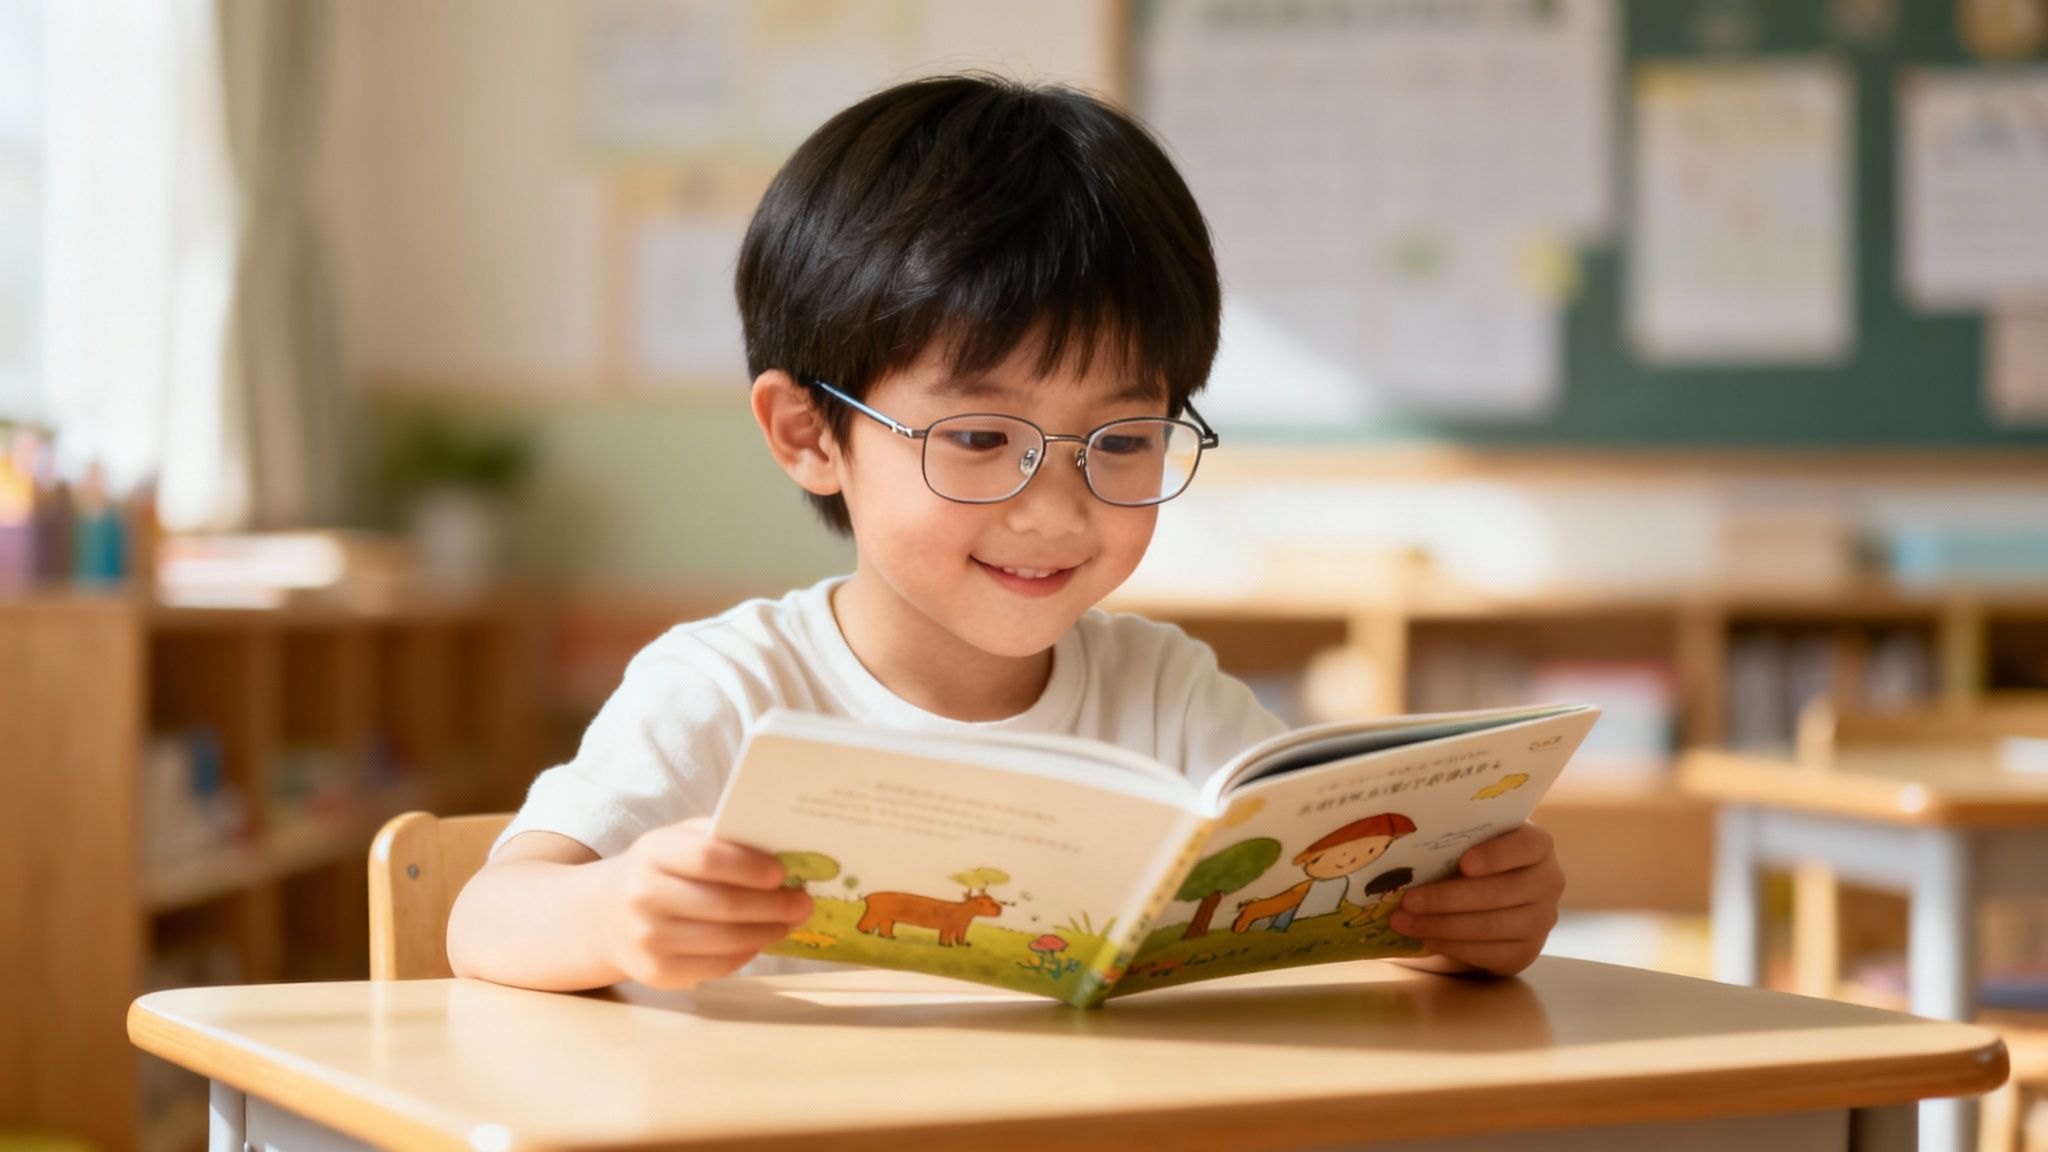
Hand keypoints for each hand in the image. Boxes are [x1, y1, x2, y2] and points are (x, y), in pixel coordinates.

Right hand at [595, 817, 811, 988]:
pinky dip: (748, 952)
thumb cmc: (661, 869)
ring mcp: (648, 940)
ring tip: (790, 920)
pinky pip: (718, 966)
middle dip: (774, 906)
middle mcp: (644, 897)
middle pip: (724, 905)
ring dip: (768, 931)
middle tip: (803, 902)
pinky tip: (760, 938)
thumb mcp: (679, 840)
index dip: (750, 867)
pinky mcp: (659, 973)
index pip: (707, 858)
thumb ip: (724, 839)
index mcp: (653, 853)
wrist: (606, 914)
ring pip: (726, 941)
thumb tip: (785, 853)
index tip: (782, 873)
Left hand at [1387, 823, 1562, 976]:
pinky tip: (1425, 938)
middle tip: (1407, 901)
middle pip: (1501, 893)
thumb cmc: (1469, 857)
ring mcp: (1542, 921)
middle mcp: (1549, 882)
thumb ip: (1455, 840)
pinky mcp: (1526, 952)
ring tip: (1402, 922)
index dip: (1497, 855)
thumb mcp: (1468, 841)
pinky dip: (1452, 946)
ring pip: (1491, 926)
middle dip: (1448, 899)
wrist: (1483, 898)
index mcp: (1538, 845)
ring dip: (1441, 926)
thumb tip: (1409, 848)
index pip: (1526, 846)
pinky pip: (1488, 953)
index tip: (1464, 864)